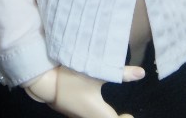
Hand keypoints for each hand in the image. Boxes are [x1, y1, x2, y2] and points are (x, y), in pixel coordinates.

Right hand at [25, 64, 144, 117]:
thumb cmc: (72, 76)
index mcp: (98, 113)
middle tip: (124, 114)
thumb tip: (142, 73)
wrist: (43, 79)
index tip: (129, 115)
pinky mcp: (71, 112)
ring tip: (113, 112)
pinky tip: (96, 106)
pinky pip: (88, 117)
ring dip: (105, 117)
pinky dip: (96, 115)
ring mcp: (78, 117)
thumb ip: (121, 73)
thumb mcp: (98, 71)